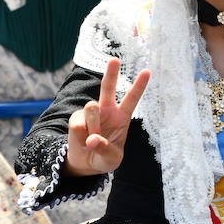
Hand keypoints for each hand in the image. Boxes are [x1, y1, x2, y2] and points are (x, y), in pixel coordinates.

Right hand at [64, 58, 148, 175]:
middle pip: (108, 88)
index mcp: (122, 116)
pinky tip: (82, 141)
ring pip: (91, 109)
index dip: (139, 86)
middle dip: (111, 73)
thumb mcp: (111, 159)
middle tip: (115, 60)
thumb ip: (104, 149)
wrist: (86, 163)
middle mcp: (107, 110)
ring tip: (92, 139)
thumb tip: (92, 139)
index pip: (132, 99)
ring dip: (92, 124)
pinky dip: (80, 135)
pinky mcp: (76, 119)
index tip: (147, 71)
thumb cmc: (104, 158)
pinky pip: (77, 124)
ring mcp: (90, 113)